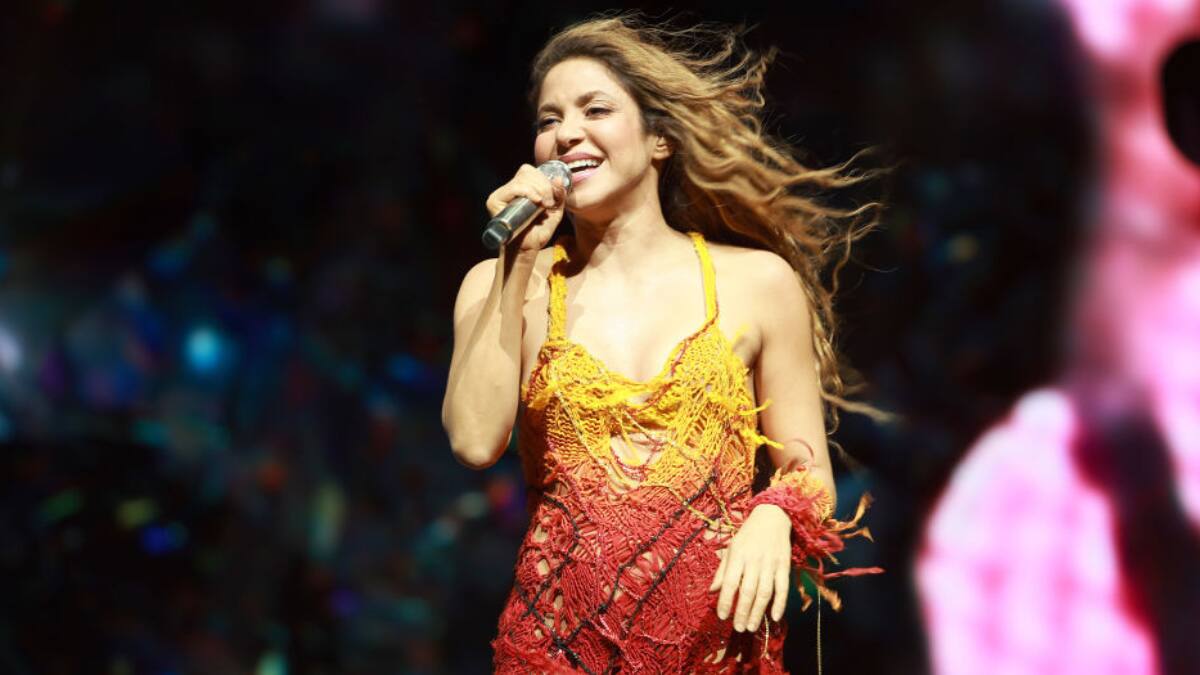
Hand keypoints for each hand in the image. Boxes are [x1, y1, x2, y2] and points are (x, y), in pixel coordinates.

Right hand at [485, 163, 568, 255]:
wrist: (528, 248)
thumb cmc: (538, 232)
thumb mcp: (555, 212)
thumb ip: (559, 195)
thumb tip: (559, 178)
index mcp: (521, 189)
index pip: (530, 171)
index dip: (543, 179)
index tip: (552, 197)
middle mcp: (509, 190)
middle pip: (527, 172)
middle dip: (543, 185)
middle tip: (548, 203)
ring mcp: (501, 194)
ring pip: (522, 178)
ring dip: (538, 190)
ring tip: (543, 205)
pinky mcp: (495, 201)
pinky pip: (514, 188)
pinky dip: (528, 192)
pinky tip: (536, 201)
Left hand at [710, 504, 791, 632]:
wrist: (772, 516)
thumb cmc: (748, 535)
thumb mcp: (731, 548)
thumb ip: (723, 570)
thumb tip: (712, 591)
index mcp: (738, 555)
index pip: (730, 582)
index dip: (725, 601)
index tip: (721, 616)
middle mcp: (754, 560)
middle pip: (748, 591)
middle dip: (742, 612)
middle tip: (738, 628)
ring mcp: (771, 563)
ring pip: (765, 592)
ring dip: (758, 612)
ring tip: (751, 627)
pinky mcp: (784, 565)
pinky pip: (783, 588)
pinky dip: (780, 603)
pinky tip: (774, 617)